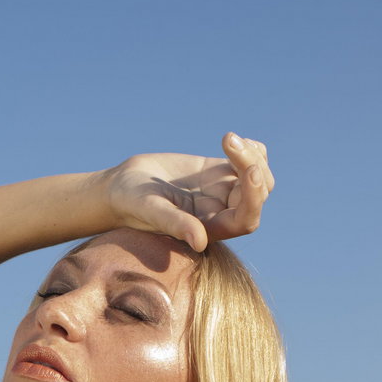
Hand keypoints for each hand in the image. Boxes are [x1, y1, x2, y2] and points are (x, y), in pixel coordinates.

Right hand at [103, 133, 274, 251]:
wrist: (123, 186)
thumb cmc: (131, 204)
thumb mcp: (151, 211)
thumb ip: (176, 224)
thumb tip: (200, 242)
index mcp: (209, 229)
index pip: (246, 219)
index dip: (254, 196)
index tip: (249, 169)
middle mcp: (220, 213)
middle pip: (258, 194)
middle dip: (252, 166)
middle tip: (228, 141)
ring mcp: (222, 192)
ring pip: (258, 177)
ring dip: (253, 155)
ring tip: (228, 140)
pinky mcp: (218, 172)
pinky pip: (250, 161)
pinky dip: (252, 150)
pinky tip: (232, 141)